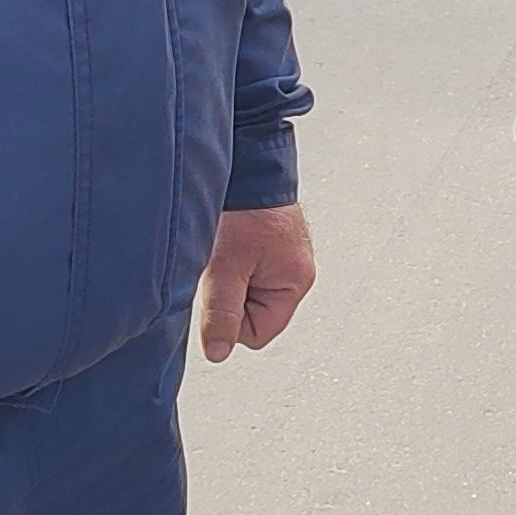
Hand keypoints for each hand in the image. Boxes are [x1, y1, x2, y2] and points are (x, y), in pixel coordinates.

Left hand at [200, 203, 317, 362]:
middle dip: (232, 295)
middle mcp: (296, 271)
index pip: (258, 333)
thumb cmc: (242, 209)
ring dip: (231, 276)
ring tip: (226, 248)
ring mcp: (285, 257)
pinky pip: (248, 269)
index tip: (221, 289)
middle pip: (254, 313)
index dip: (232, 319)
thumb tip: (218, 353)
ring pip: (248, 291)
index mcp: (295, 281)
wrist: (246, 161)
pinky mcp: (271, 244)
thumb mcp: (226, 267)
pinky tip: (229, 240)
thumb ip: (222, 314)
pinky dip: (234, 260)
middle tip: (224, 265)